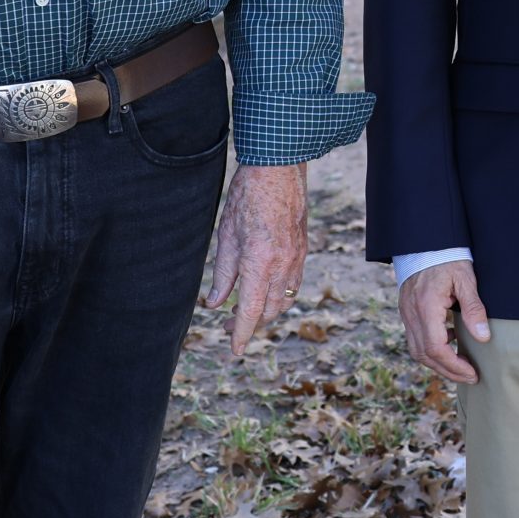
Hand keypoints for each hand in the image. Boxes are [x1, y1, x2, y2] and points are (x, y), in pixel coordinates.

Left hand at [203, 162, 307, 355]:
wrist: (278, 168)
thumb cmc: (246, 196)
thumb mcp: (226, 235)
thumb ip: (223, 274)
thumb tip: (215, 303)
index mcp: (259, 263)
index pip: (250, 311)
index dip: (241, 334)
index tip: (234, 349)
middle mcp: (282, 265)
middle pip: (269, 311)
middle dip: (251, 323)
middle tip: (229, 323)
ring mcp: (297, 258)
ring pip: (285, 300)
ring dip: (266, 311)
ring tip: (246, 309)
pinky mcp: (303, 249)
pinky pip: (294, 283)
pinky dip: (280, 294)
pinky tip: (265, 289)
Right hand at [400, 260, 490, 383]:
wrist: (425, 242)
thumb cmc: (447, 258)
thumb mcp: (466, 280)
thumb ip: (474, 309)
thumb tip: (483, 337)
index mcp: (426, 306)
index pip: (435, 348)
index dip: (454, 366)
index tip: (472, 373)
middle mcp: (411, 313)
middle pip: (424, 355)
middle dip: (447, 370)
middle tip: (470, 376)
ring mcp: (406, 313)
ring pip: (417, 350)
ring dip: (438, 363)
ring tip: (461, 366)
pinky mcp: (407, 312)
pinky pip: (416, 339)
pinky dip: (432, 350)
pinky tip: (451, 344)